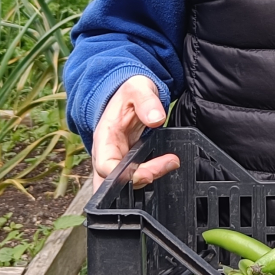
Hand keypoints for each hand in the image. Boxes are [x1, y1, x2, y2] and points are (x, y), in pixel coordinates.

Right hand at [91, 75, 179, 190]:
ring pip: (123, 186)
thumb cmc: (129, 93)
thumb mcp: (137, 88)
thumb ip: (146, 101)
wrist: (130, 95)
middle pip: (109, 185)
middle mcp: (106, 155)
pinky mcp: (128, 165)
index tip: (151, 172)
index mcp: (103, 139)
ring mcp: (116, 162)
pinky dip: (150, 176)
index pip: (106, 168)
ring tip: (171, 162)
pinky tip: (167, 165)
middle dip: (135, 185)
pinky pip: (135, 179)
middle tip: (164, 167)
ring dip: (148, 179)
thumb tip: (156, 119)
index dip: (127, 175)